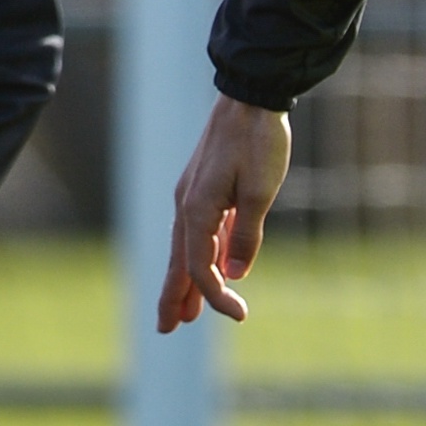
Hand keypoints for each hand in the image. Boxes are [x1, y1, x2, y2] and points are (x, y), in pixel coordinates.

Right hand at [157, 96, 291, 331]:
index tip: (240, 316)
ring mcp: (193, 194)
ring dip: (185, 280)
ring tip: (183, 310)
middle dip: (174, 297)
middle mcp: (187, 204)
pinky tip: (210, 266)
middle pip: (179, 262)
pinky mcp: (204, 186)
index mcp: (197, 209)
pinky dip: (200, 254)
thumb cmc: (258, 140)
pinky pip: (198, 230)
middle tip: (165, 329)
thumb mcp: (260, 191)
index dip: (217, 296)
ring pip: (186, 247)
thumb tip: (235, 274)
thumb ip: (246, 236)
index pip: (201, 268)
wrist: (250, 96)